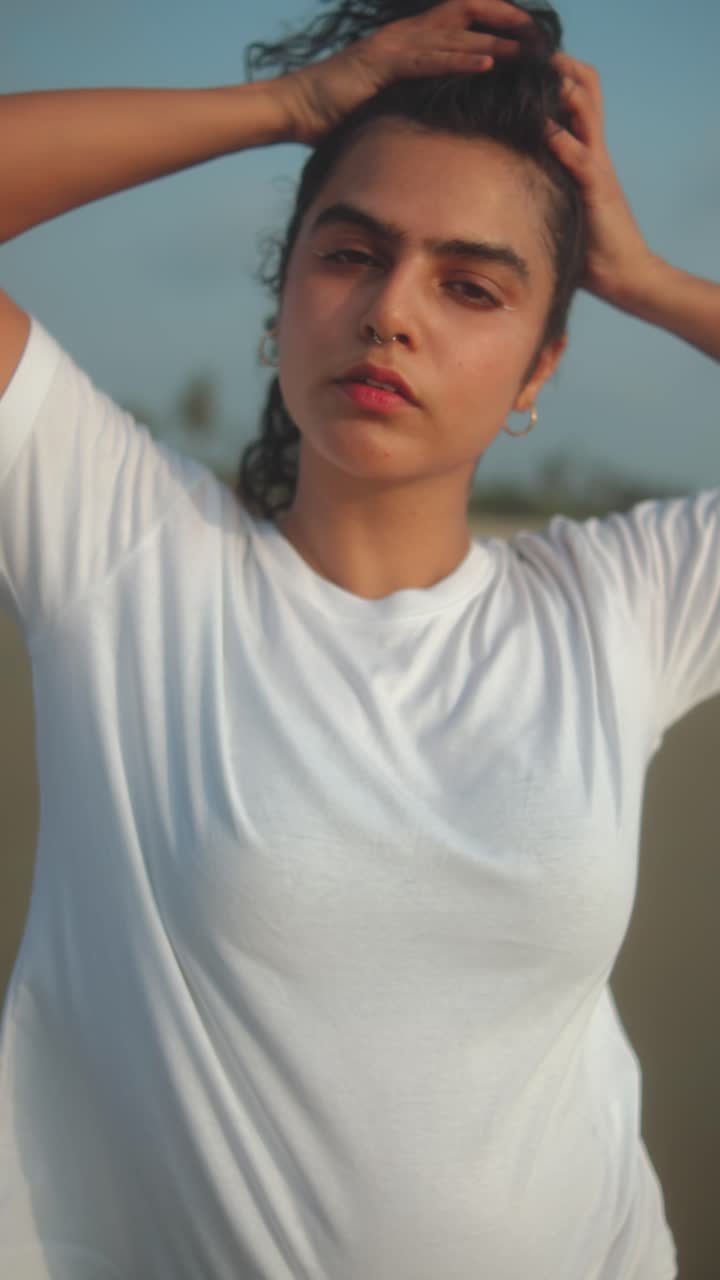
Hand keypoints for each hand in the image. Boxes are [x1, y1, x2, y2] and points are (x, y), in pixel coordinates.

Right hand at [276, 0, 541, 145]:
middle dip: (507, 21)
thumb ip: (411, 101)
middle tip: (540, 37)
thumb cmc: (334, 112)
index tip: (527, 40)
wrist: (295, 109)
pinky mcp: (383, 63)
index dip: (496, 24)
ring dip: (495, 39)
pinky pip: (430, 56)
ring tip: (528, 49)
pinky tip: (489, 61)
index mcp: (408, 42)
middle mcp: (406, 34)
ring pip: (456, 32)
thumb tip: (437, 117)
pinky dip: (461, 57)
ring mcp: (395, 45)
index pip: (462, 21)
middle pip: (468, 13)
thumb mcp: (383, 104)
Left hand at [545, 53, 656, 306]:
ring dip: (566, 90)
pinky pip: (582, 157)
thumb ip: (543, 192)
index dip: (559, 80)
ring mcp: (598, 169)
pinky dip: (563, 140)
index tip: (530, 71)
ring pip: (588, 110)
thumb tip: (505, 193)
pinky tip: (544, 129)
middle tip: (535, 59)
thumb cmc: (590, 252)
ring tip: (543, 76)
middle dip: (564, 69)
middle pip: (588, 92)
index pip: (579, 103)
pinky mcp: (598, 190)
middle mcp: (595, 154)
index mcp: (586, 157)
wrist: (624, 277)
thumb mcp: (561, 212)